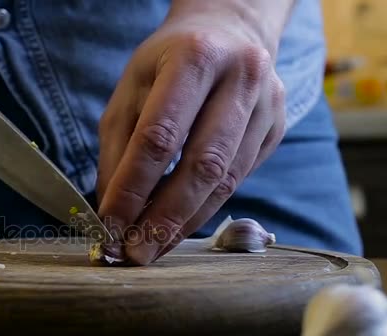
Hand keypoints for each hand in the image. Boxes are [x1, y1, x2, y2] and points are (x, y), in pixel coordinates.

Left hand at [96, 1, 292, 264]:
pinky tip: (179, 224)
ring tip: (153, 247)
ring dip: (185, 222)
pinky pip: (239, 179)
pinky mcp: (276, 128)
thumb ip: (119, 146)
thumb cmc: (169, 60)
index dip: (133, 186)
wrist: (229, 32)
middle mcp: (241, 77)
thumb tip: (112, 208)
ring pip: (226, 180)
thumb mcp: (132, 88)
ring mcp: (267, 104)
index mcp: (195, 57)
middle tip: (136, 252)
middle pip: (202, 164)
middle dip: (165, 217)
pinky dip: (205, 207)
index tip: (111, 223)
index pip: (160, 135)